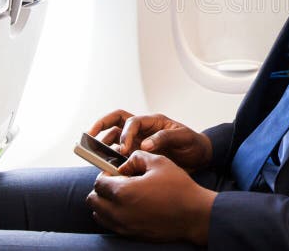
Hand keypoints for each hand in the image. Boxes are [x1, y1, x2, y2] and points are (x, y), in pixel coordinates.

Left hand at [86, 151, 216, 243]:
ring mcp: (123, 226)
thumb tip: (125, 164)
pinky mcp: (130, 235)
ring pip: (99, 215)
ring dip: (105, 203)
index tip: (117, 172)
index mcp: (123, 192)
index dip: (105, 174)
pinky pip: (110, 225)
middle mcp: (118, 212)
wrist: (194, 215)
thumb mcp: (159, 162)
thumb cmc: (178, 187)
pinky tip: (129, 207)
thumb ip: (137, 157)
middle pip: (93, 200)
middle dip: (101, 189)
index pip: (98, 182)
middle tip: (118, 183)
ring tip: (123, 195)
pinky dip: (112, 215)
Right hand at [88, 109, 212, 171]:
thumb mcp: (184, 137)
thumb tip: (144, 145)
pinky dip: (112, 159)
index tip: (125, 149)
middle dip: (101, 125)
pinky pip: (119, 153)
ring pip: (114, 137)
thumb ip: (165, 137)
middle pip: (116, 120)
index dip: (126, 134)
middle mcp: (143, 129)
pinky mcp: (137, 155)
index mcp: (153, 122)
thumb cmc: (193, 144)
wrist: (199, 158)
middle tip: (89, 136)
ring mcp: (138, 141)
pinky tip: (108, 167)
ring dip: (104, 144)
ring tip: (96, 155)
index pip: (132, 121)